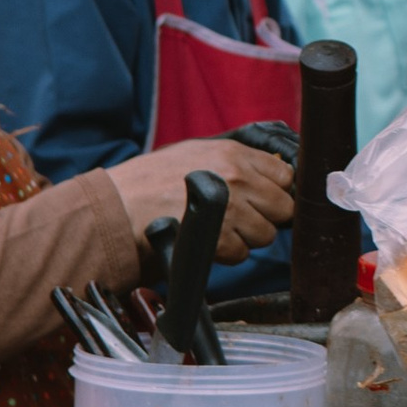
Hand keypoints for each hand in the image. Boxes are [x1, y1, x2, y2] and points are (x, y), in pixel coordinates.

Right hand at [105, 138, 294, 261]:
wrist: (120, 206)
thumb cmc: (152, 180)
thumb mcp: (196, 152)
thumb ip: (234, 161)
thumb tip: (270, 174)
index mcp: (234, 154)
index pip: (286, 175)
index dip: (276, 191)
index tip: (263, 199)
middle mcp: (237, 178)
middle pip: (283, 208)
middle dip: (266, 217)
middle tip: (242, 219)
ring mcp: (230, 209)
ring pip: (266, 234)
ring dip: (247, 237)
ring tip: (220, 230)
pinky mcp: (218, 238)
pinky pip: (242, 253)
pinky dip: (227, 254)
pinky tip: (208, 242)